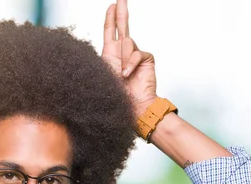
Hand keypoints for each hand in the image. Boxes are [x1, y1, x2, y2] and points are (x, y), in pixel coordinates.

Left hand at [101, 0, 157, 116]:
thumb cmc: (117, 96)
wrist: (133, 107)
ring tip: (122, 75)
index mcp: (110, 54)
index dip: (111, 17)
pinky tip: (127, 74)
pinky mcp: (146, 59)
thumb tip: (118, 43)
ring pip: (128, 42)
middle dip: (121, 11)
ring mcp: (135, 55)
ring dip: (123, 58)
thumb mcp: (104, 74)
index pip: (110, 31)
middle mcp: (123, 52)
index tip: (112, 5)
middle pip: (122, 25)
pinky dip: (131, 63)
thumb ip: (108, 58)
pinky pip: (137, 53)